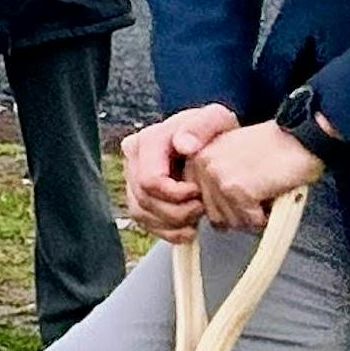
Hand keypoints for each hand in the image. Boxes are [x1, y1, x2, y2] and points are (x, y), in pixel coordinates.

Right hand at [120, 103, 237, 241]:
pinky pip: (144, 222)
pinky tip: (189, 229)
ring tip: (197, 217)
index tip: (199, 193)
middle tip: (202, 208)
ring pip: (141, 213)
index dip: (175, 195)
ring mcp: (132, 178)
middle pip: (144, 200)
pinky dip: (167, 231)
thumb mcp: (216, 119)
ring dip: (172, 224)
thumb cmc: (215, 132)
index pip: (150, 180)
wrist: (213, 142)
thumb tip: (182, 145)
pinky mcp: (138, 195)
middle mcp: (133, 159)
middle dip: (176, 212)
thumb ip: (201, 126)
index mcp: (147, 140)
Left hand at [193, 117, 324, 233]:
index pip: (199, 202)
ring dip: (254, 215)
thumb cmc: (273, 149)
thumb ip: (214, 179)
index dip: (226, 206)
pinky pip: (250, 221)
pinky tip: (273, 195)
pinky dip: (267, 215)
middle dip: (241, 213)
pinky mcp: (236, 188)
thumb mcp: (230, 157)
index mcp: (196, 157)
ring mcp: (217, 176)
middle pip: (215, 216)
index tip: (243, 196)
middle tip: (260, 194)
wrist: (301, 138)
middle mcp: (200, 165)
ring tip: (266, 192)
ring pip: (233, 221)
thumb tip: (211, 215)